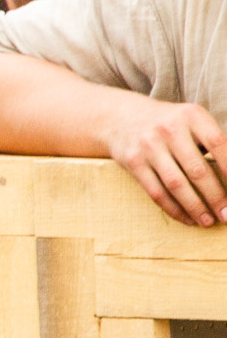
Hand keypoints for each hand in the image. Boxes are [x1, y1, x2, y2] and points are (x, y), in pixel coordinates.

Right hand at [97, 97, 226, 226]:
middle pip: (198, 170)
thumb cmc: (169, 125)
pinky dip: (174, 209)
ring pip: (176, 184)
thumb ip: (213, 143)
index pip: (218, 143)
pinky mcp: (133, 162)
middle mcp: (169, 129)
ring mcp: (148, 146)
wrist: (120, 117)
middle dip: (216, 197)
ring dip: (195, 207)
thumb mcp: (192, 121)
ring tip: (208, 221)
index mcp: (191, 116)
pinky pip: (156, 191)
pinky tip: (187, 218)